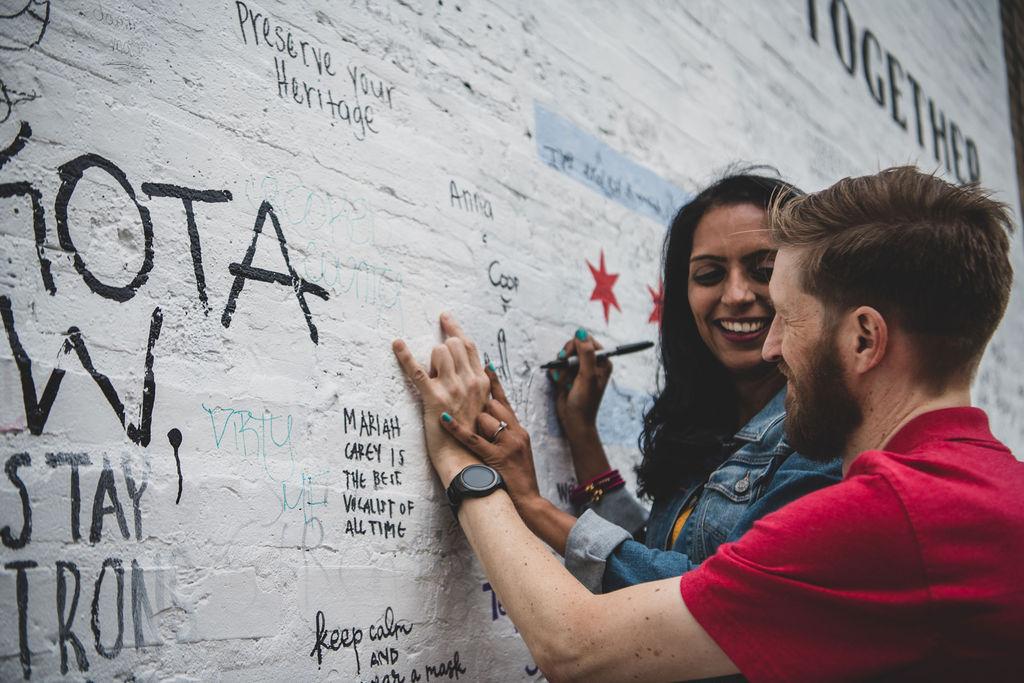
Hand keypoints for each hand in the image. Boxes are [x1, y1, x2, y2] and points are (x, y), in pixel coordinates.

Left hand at [392, 313, 491, 484]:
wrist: (468, 461)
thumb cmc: (475, 438)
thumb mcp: (484, 407)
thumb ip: (479, 386)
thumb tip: (477, 368)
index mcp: (482, 382)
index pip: (469, 346)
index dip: (455, 329)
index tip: (445, 318)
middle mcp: (470, 381)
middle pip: (453, 345)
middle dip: (442, 349)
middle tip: (437, 365)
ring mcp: (453, 389)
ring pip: (439, 352)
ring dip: (431, 360)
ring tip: (431, 377)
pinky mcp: (434, 399)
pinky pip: (417, 371)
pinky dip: (405, 356)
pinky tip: (396, 344)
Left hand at [438, 365, 541, 508]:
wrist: (528, 502)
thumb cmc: (517, 479)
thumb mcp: (517, 450)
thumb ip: (506, 432)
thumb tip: (488, 415)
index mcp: (518, 429)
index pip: (502, 398)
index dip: (491, 379)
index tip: (482, 360)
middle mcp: (515, 432)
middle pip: (492, 404)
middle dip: (477, 406)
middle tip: (464, 408)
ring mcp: (507, 444)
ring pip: (485, 417)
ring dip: (474, 424)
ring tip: (473, 436)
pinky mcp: (497, 457)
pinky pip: (473, 438)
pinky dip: (456, 428)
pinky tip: (443, 417)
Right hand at [549, 329, 613, 481]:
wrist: (574, 421)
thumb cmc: (584, 401)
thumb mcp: (587, 376)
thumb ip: (586, 353)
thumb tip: (581, 332)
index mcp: (602, 361)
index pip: (586, 341)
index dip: (575, 347)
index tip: (569, 359)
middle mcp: (592, 363)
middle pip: (573, 346)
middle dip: (566, 358)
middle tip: (565, 369)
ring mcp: (579, 369)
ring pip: (564, 356)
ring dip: (561, 368)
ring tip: (565, 381)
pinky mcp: (568, 375)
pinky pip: (558, 366)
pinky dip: (557, 374)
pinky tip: (561, 384)